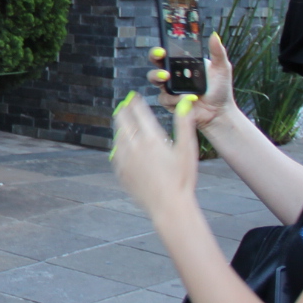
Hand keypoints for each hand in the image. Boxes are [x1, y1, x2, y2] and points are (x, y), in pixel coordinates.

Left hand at [112, 92, 200, 217]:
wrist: (168, 206)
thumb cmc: (182, 179)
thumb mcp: (187, 149)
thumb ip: (184, 124)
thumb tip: (185, 103)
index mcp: (152, 139)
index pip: (139, 113)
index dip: (135, 102)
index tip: (133, 97)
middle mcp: (134, 146)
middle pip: (123, 122)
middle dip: (123, 111)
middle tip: (124, 106)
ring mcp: (125, 159)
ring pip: (117, 136)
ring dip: (120, 127)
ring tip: (122, 122)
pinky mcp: (121, 172)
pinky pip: (116, 153)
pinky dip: (118, 145)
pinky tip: (121, 145)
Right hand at [147, 33, 234, 129]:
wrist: (219, 111)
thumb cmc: (220, 89)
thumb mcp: (221, 68)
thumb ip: (217, 52)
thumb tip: (215, 35)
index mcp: (182, 65)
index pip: (166, 54)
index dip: (160, 50)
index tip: (163, 50)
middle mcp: (173, 75)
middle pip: (155, 65)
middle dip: (155, 61)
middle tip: (163, 63)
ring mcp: (169, 89)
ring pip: (155, 80)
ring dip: (159, 77)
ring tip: (168, 78)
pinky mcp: (170, 102)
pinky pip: (165, 98)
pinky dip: (176, 98)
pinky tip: (188, 99)